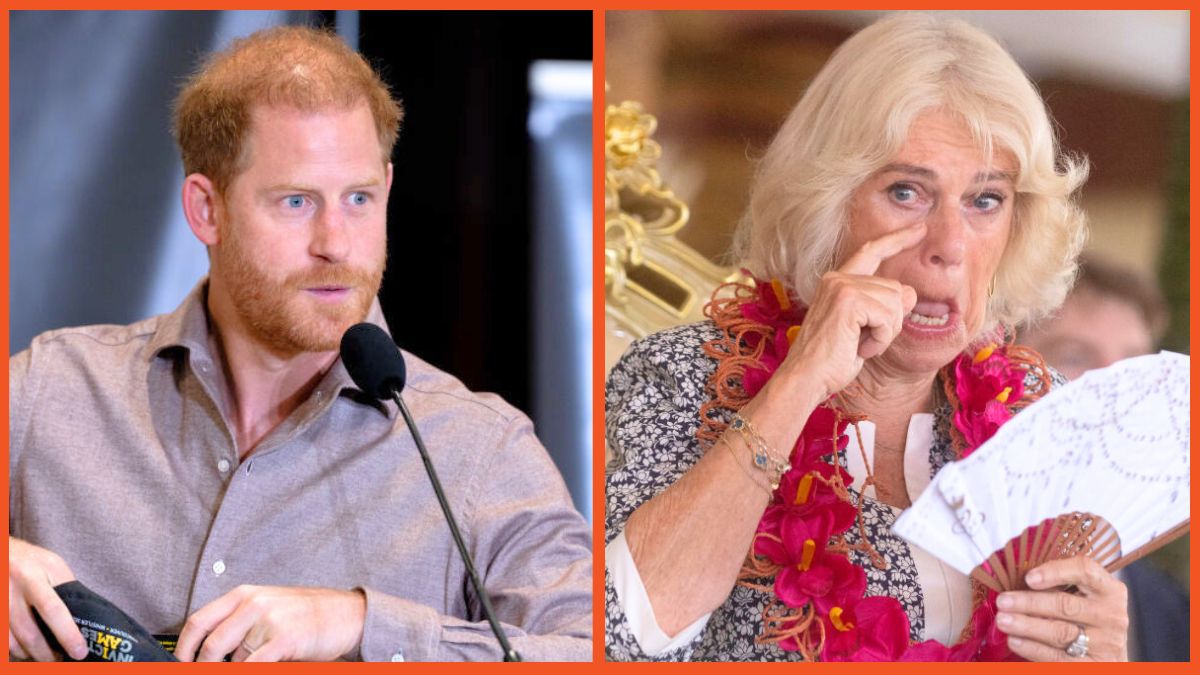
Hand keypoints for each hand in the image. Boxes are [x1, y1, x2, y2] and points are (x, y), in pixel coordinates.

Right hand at [8, 537, 87, 660]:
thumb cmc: (30, 560)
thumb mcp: (52, 566)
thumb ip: (65, 588)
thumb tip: (83, 619)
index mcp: (34, 575)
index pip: (53, 609)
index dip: (67, 634)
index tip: (79, 651)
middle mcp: (12, 589)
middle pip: (30, 633)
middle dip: (47, 653)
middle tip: (60, 660)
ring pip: (12, 642)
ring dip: (29, 655)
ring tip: (44, 656)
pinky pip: (2, 641)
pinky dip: (13, 650)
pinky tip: (24, 649)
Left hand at [174, 585, 365, 661]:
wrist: (347, 614)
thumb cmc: (306, 615)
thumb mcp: (268, 608)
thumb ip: (237, 623)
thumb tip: (206, 652)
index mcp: (244, 595)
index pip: (198, 622)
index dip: (183, 650)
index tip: (181, 665)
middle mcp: (253, 603)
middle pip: (211, 646)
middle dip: (205, 667)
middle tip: (208, 672)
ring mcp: (269, 621)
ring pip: (235, 660)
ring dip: (241, 667)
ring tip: (262, 659)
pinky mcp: (284, 639)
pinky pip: (253, 665)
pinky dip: (250, 670)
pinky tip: (262, 666)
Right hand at [780, 221, 923, 398]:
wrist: (806, 378)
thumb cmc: (831, 360)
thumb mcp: (862, 329)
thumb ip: (882, 307)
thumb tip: (910, 293)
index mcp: (837, 281)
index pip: (872, 252)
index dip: (898, 240)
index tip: (921, 229)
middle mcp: (837, 278)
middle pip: (897, 290)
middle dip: (891, 322)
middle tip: (863, 341)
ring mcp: (842, 287)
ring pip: (897, 303)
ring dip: (885, 333)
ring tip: (858, 345)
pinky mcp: (849, 301)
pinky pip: (888, 318)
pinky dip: (881, 340)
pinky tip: (858, 348)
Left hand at [995, 556, 1128, 661]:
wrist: (1108, 654)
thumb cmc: (1086, 616)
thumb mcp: (1082, 594)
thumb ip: (1058, 584)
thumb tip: (1016, 576)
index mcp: (1110, 589)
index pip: (1085, 571)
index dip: (1055, 572)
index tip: (1028, 577)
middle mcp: (1112, 616)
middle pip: (1066, 605)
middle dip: (1029, 602)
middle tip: (1003, 601)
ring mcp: (1106, 644)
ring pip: (1060, 632)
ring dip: (1027, 626)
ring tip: (1003, 621)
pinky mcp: (1095, 666)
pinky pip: (1059, 658)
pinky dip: (1033, 649)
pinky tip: (1014, 641)